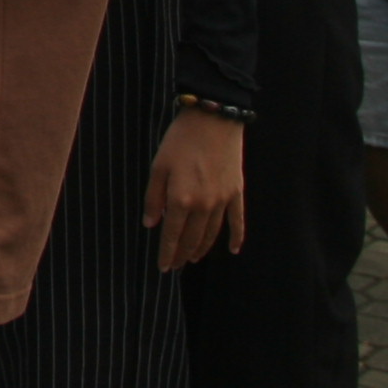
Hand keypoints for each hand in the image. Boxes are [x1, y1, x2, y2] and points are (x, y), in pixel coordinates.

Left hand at [144, 106, 247, 270]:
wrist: (213, 120)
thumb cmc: (180, 140)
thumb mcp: (158, 166)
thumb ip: (153, 198)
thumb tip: (151, 224)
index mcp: (180, 199)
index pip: (171, 235)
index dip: (167, 253)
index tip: (163, 267)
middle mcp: (203, 205)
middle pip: (192, 238)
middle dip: (182, 254)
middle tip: (176, 265)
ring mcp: (223, 201)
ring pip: (211, 234)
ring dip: (202, 249)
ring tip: (193, 259)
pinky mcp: (236, 193)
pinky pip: (237, 221)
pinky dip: (236, 238)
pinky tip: (233, 250)